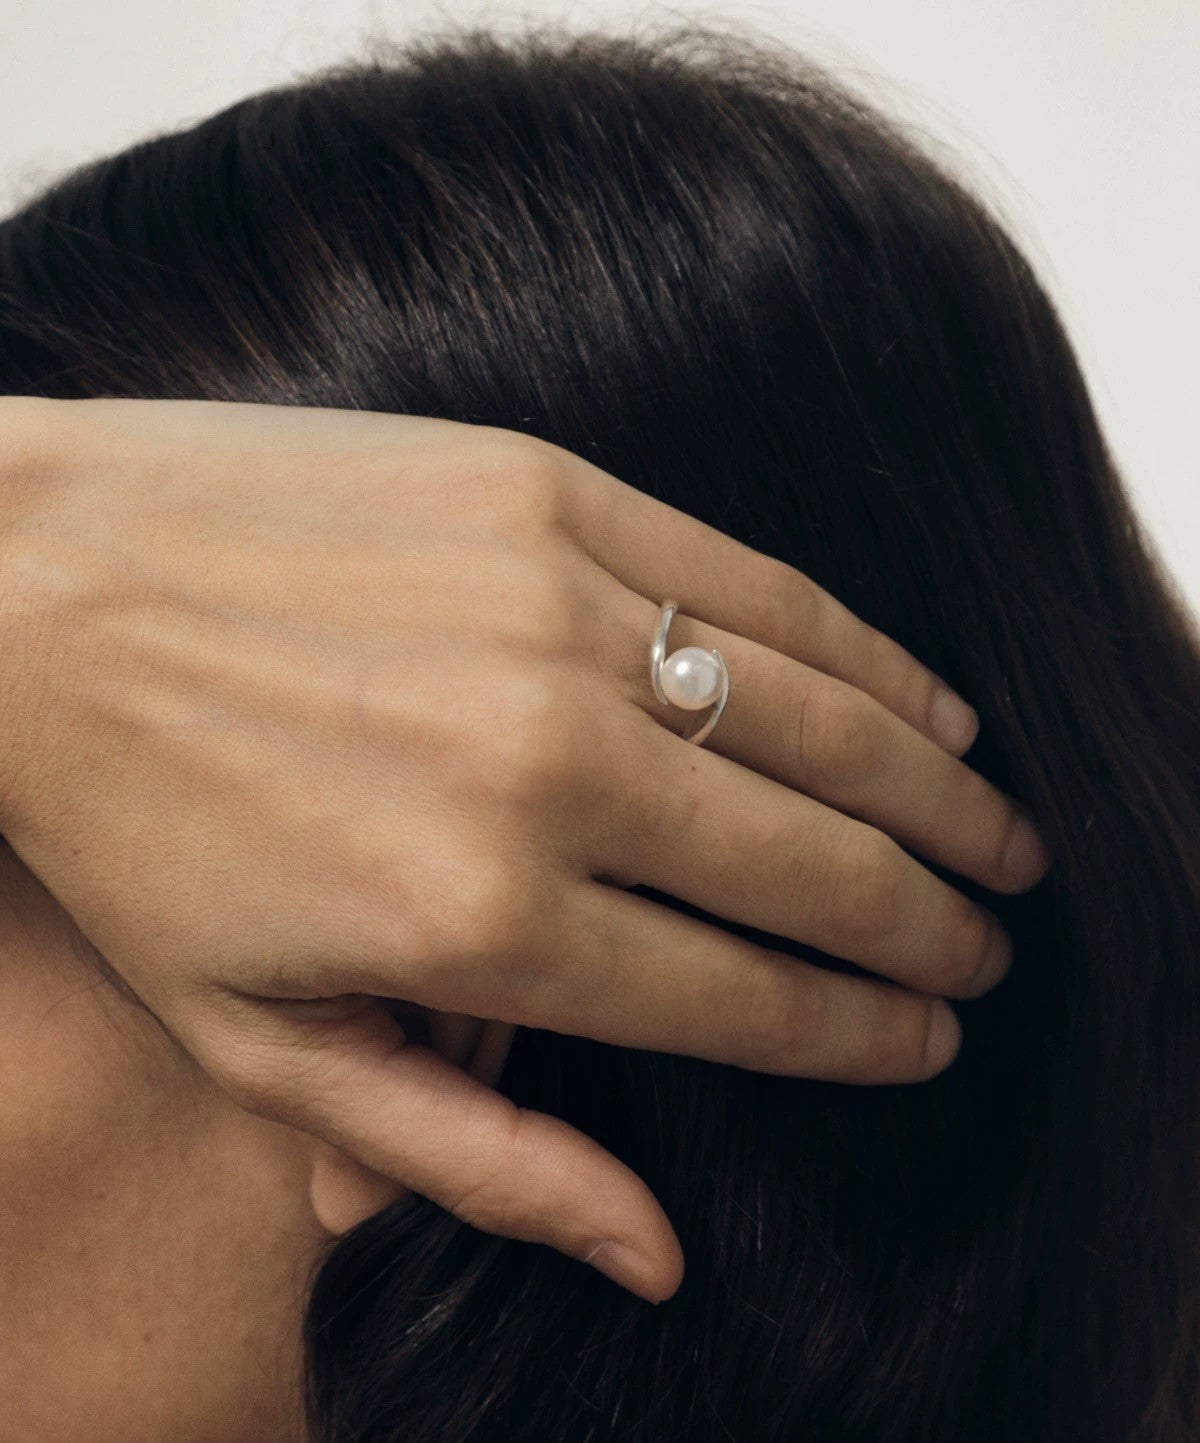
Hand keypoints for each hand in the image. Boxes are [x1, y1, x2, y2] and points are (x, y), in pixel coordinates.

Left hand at [0, 397, 1048, 1301]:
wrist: (32, 583)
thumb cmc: (135, 822)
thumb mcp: (263, 1044)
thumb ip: (474, 1153)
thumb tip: (656, 1249)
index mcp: (479, 918)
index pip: (743, 995)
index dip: (863, 1029)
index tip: (928, 1035)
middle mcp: (545, 765)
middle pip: (816, 866)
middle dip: (929, 925)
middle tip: (990, 949)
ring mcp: (557, 612)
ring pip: (822, 725)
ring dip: (938, 797)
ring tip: (1001, 841)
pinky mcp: (550, 498)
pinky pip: (762, 590)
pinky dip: (869, 659)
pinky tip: (926, 707)